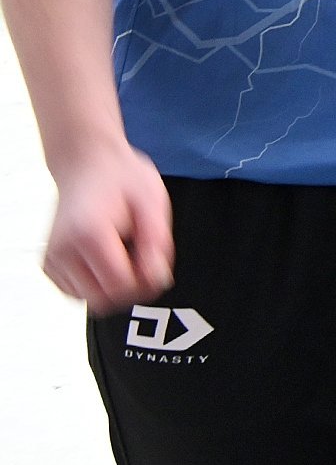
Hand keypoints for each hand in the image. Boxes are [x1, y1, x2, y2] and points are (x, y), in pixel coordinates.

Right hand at [43, 140, 172, 309]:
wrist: (86, 164)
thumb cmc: (121, 179)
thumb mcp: (153, 201)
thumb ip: (157, 243)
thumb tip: (157, 278)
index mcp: (89, 233)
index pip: (119, 284)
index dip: (145, 281)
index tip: (157, 263)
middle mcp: (63, 250)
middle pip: (103, 299)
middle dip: (132, 289)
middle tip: (146, 262)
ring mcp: (52, 260)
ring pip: (90, 301)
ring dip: (115, 288)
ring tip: (127, 256)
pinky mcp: (48, 266)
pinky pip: (78, 294)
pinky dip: (98, 284)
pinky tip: (109, 260)